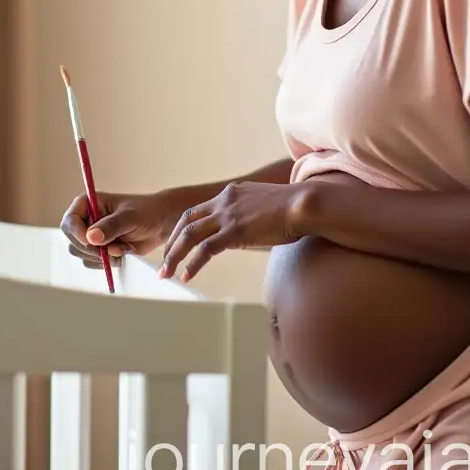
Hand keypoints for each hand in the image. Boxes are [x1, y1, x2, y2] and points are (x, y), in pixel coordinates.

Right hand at [61, 189, 183, 268]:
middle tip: (112, 247)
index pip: (70, 220)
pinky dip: (107, 262)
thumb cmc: (147, 212)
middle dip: (92, 248)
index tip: (90, 241)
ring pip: (81, 254)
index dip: (76, 233)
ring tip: (122, 247)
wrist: (161, 224)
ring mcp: (91, 236)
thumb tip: (91, 237)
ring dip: (101, 256)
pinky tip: (122, 252)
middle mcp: (86, 220)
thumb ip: (111, 226)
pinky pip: (92, 262)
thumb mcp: (130, 217)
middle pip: (72, 241)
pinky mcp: (99, 250)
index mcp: (88, 203)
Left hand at [158, 180, 305, 281]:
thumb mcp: (265, 206)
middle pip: (187, 220)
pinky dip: (193, 263)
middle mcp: (225, 201)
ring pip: (189, 235)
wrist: (305, 204)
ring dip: (175, 255)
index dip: (184, 227)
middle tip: (164, 260)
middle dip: (172, 241)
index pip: (199, 210)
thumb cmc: (295, 208)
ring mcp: (228, 215)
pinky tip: (187, 275)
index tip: (177, 243)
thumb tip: (251, 231)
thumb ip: (251, 215)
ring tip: (167, 273)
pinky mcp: (234, 230)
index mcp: (231, 193)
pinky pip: (205, 249)